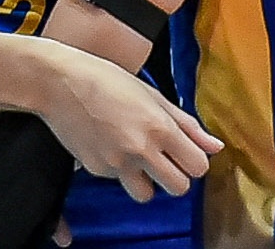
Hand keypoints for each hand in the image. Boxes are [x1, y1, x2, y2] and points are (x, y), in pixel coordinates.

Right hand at [37, 46, 222, 202]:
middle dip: (176, 176)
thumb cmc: (106, 79)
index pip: (198, 166)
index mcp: (159, 126)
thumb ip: (187, 124)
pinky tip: (110, 145)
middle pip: (178, 188)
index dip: (194, 161)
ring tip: (136, 157)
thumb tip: (215, 146)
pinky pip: (118, 181)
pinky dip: (119, 170)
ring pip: (146, 195)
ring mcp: (117, 163)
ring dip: (146, 181)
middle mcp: (140, 149)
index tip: (185, 152)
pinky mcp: (97, 170)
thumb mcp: (153, 95)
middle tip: (164, 158)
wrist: (59, 83)